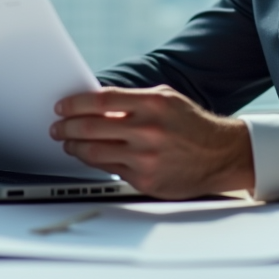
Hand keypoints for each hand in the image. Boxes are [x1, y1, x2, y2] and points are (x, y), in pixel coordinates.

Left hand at [50, 85, 254, 198]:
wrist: (220, 154)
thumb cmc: (190, 124)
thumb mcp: (166, 99)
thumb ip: (132, 100)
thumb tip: (95, 103)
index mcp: (152, 104)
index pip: (101, 100)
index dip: (75, 103)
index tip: (62, 106)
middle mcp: (148, 130)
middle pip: (91, 127)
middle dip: (67, 127)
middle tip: (57, 127)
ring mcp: (146, 157)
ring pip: (94, 152)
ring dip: (75, 146)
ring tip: (68, 142)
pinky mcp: (145, 179)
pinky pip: (109, 169)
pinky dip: (94, 161)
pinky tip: (89, 155)